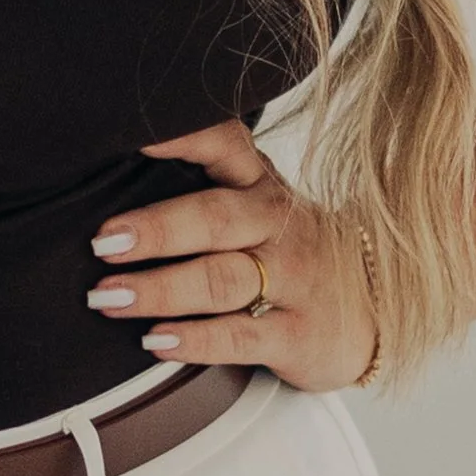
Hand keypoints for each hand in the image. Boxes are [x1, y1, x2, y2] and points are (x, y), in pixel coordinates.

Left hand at [85, 119, 378, 390]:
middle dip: (156, 229)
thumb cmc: (290, 249)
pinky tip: (156, 341)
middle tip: (102, 241)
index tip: (133, 133)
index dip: (180, 135)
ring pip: (221, 279)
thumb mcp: (257, 205)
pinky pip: (241, 337)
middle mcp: (277, 225)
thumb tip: (102, 173)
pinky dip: (195, 341)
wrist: (373, 307)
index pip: (222, 143)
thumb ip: (200, 185)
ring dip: (160, 289)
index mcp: (258, 184)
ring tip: (108, 297)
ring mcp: (293, 280)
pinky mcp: (299, 334)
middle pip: (215, 219)